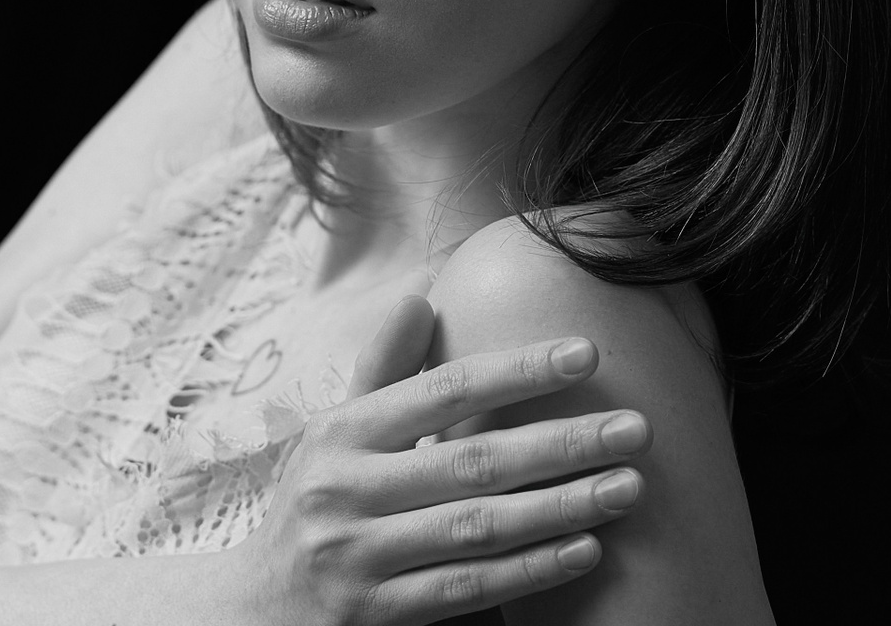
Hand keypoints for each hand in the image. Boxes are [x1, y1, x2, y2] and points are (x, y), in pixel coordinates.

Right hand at [221, 296, 650, 625]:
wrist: (254, 610)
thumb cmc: (312, 505)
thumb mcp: (329, 436)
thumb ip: (381, 373)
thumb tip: (418, 297)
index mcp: (341, 433)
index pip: (442, 390)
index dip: (517, 370)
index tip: (587, 355)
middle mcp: (346, 490)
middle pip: (473, 460)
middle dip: (562, 442)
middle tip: (636, 428)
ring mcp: (360, 557)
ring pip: (479, 527)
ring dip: (562, 506)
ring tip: (628, 486)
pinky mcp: (378, 615)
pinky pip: (468, 589)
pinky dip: (532, 570)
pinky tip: (586, 549)